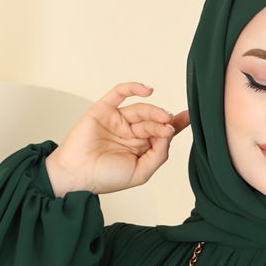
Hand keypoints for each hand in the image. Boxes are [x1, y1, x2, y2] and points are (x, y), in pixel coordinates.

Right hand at [44, 82, 190, 196]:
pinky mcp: (103, 110)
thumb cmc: (105, 178)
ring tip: (163, 117)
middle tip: (169, 125)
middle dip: (163, 123)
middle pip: (153, 121)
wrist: (77, 175)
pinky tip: (148, 90)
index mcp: (139, 148)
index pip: (161, 133)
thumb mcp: (141, 172)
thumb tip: (168, 133)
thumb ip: (158, 154)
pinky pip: (120, 93)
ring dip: (153, 111)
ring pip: (140, 109)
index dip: (175, 125)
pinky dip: (133, 87)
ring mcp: (117, 120)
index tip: (189, 118)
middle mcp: (130, 133)